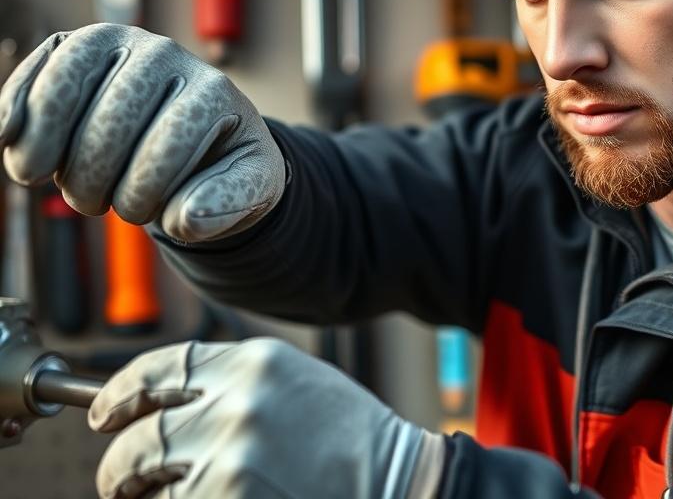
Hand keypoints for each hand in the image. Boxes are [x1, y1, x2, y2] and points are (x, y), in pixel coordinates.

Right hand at [0, 24, 284, 240]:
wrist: (198, 131)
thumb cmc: (222, 162)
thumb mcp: (248, 186)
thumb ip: (226, 203)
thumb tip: (187, 218)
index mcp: (212, 91)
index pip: (168, 145)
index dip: (144, 192)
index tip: (144, 215)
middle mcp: (167, 56)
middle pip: (109, 125)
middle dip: (94, 181)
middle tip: (97, 204)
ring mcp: (119, 44)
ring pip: (64, 98)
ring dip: (51, 154)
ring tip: (57, 181)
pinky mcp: (77, 46)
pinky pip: (37, 69)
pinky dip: (15, 106)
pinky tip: (9, 138)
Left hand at [88, 338, 441, 498]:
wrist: (394, 481)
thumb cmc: (346, 436)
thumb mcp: (295, 381)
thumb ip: (232, 381)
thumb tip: (163, 402)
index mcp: (255, 362)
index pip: (162, 367)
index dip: (121, 392)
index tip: (104, 413)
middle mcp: (238, 403)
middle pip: (142, 432)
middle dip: (119, 461)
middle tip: (118, 477)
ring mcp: (232, 457)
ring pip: (150, 479)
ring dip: (144, 493)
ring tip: (156, 497)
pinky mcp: (228, 498)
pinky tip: (203, 498)